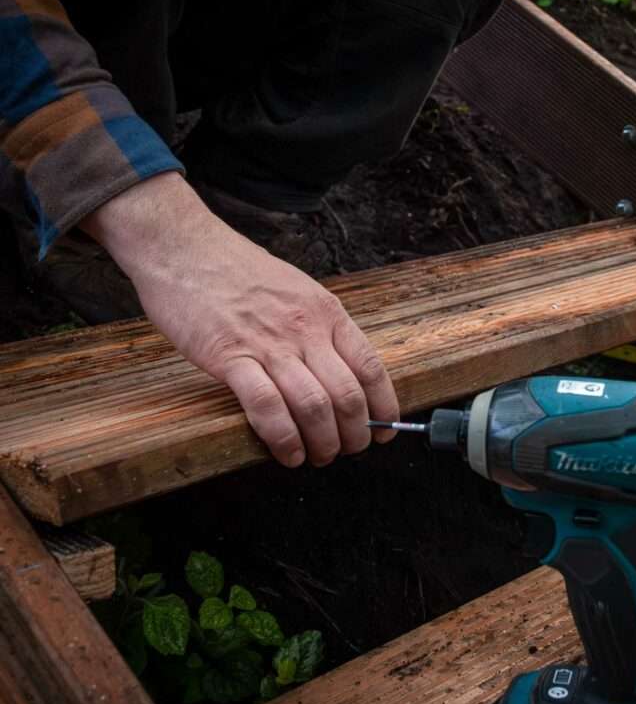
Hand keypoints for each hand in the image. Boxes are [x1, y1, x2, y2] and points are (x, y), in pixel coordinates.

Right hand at [81, 173, 398, 466]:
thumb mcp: (297, 291)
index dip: (384, 407)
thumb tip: (340, 371)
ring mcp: (269, 343)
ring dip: (322, 443)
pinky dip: (283, 438)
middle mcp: (306, 329)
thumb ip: (319, 328)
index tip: (383, 431)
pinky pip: (266, 406)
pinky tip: (287, 453)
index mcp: (327, 312)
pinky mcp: (230, 357)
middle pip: (347, 395)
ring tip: (318, 457)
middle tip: (347, 450)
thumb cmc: (237, 271)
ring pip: (314, 406)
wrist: (184, 247)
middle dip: (355, 434)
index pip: (371, 368)